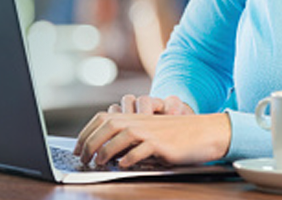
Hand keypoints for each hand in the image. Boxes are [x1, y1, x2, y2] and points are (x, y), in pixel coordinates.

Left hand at [73, 95, 229, 167]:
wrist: (204, 132)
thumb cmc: (176, 135)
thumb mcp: (150, 131)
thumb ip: (130, 137)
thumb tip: (105, 152)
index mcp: (135, 117)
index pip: (102, 118)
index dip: (86, 132)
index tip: (77, 147)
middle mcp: (140, 121)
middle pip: (107, 126)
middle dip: (90, 143)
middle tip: (82, 158)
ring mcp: (150, 132)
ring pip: (120, 137)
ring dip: (105, 151)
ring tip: (98, 163)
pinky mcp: (161, 144)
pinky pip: (140, 150)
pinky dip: (128, 158)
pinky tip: (122, 165)